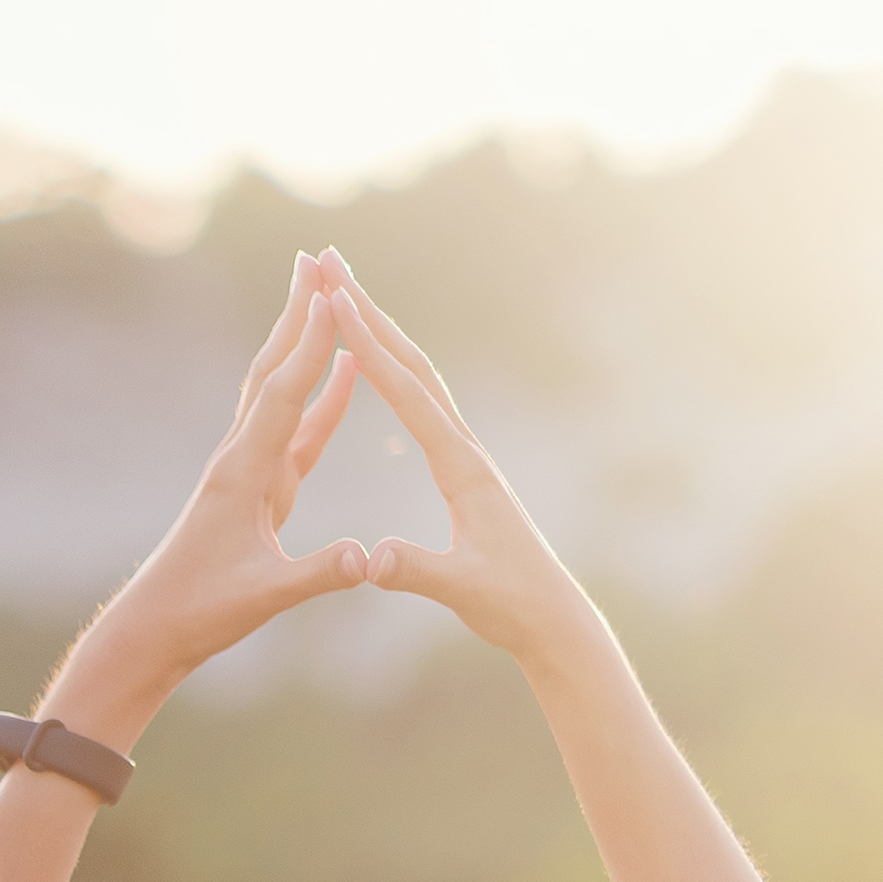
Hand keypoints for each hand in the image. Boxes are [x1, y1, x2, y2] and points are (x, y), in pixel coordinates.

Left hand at [39, 252, 384, 746]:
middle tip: (319, 257)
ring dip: (305, 339)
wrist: (156, 628)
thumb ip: (318, 574)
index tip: (332, 295)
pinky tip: (344, 370)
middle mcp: (242, 459)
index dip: (311, 347)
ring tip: (327, 291)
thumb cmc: (202, 613)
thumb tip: (366, 558)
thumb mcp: (264, 597)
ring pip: (281, 389)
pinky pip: (296, 427)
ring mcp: (250, 468)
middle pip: (275, 371)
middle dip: (298, 314)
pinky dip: (322, 394)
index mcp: (244, 476)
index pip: (283, 396)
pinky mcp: (259, 485)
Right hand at [313, 267, 606, 676]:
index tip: (338, 302)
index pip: (408, 394)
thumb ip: (414, 569)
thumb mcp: (460, 588)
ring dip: (380, 332)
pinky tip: (374, 360)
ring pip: (418, 376)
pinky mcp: (461, 469)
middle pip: (413, 364)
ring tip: (344, 293)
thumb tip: (371, 557)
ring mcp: (464, 455)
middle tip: (331, 264)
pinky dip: (391, 370)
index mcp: (461, 467)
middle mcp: (465, 448)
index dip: (371, 347)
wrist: (551, 616)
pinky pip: (419, 404)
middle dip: (371, 312)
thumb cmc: (509, 603)